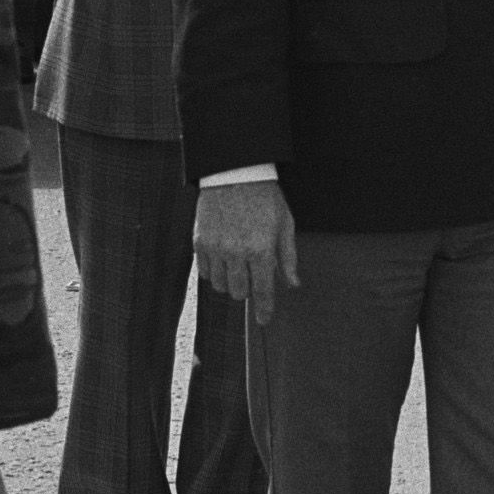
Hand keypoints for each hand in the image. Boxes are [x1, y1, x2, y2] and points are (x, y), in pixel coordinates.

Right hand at [194, 179, 300, 321]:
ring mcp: (216, 248)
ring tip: (237, 264)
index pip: (262, 291)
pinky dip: (214, 272)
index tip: (264, 321)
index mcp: (261, 249)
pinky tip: (223, 259)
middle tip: (252, 276)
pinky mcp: (200, 242)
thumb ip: (288, 257)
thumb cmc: (265, 198)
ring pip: (220, 285)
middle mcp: (236, 253)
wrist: (236, 173)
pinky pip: (204, 272)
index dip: (264, 309)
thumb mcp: (284, 224)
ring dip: (230, 281)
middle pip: (238, 292)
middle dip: (247, 291)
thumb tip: (293, 284)